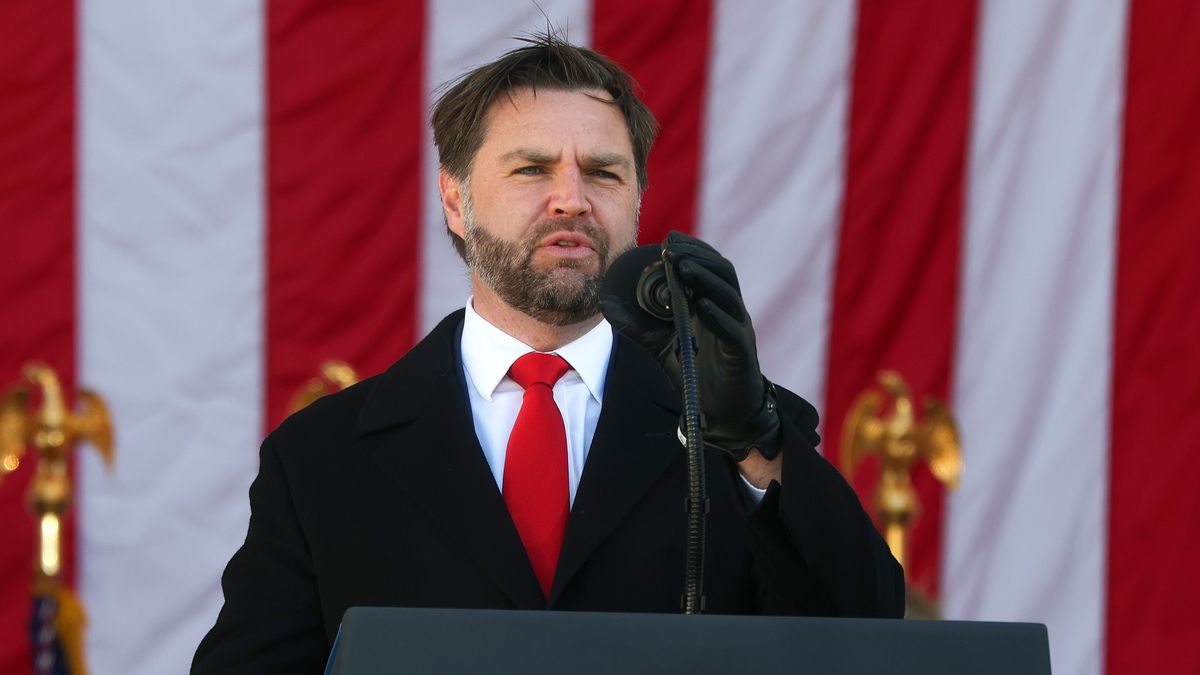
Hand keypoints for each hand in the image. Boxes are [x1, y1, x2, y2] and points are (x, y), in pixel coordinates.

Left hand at [602, 232, 780, 460]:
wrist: (721, 412)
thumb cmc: (695, 372)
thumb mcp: (660, 343)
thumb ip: (636, 324)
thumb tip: (606, 304)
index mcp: (713, 304)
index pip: (709, 267)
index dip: (693, 249)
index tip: (668, 237)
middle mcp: (729, 312)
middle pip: (722, 272)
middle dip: (698, 255)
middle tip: (671, 246)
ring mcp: (738, 331)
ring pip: (729, 296)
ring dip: (706, 279)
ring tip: (682, 266)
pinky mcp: (741, 354)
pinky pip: (732, 331)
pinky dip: (717, 316)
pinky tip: (700, 306)